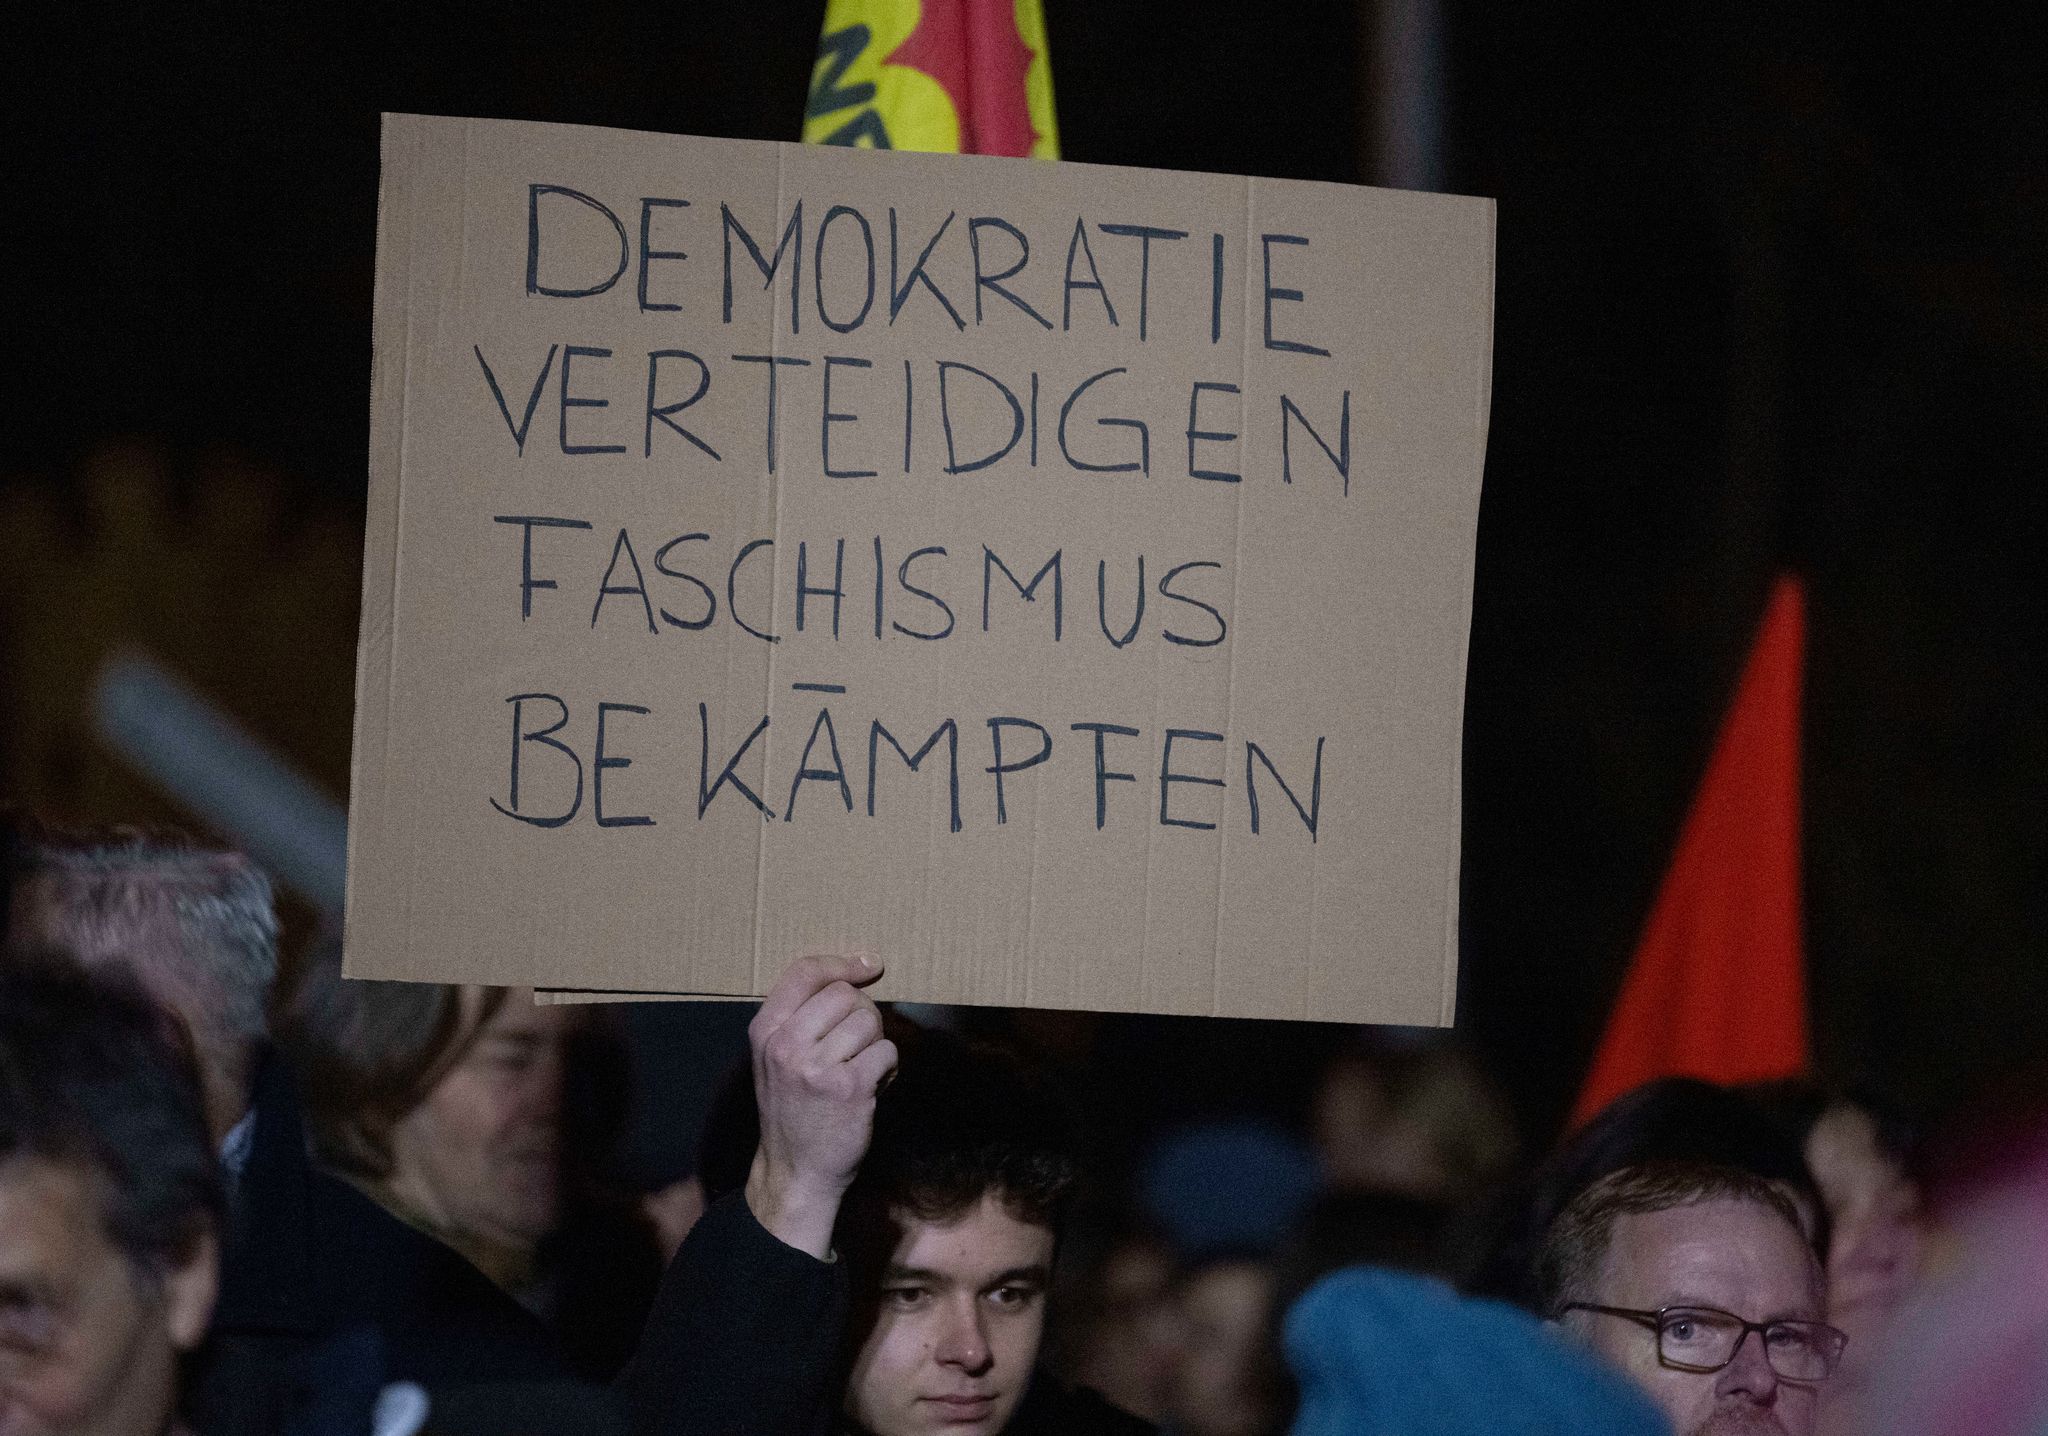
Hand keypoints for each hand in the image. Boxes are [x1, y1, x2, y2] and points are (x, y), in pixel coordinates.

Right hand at [745, 954, 897, 1257]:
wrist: (795, 1172)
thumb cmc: (793, 1110)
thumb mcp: (776, 1058)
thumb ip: (801, 1017)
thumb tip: (854, 975)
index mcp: (765, 1032)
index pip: (804, 972)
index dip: (841, 964)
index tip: (868, 967)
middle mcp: (786, 1045)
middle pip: (845, 995)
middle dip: (863, 1015)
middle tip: (858, 1046)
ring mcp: (816, 1067)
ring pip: (870, 1022)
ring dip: (876, 1045)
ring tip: (861, 1070)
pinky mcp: (849, 1088)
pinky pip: (887, 1053)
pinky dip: (888, 1070)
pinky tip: (871, 1088)